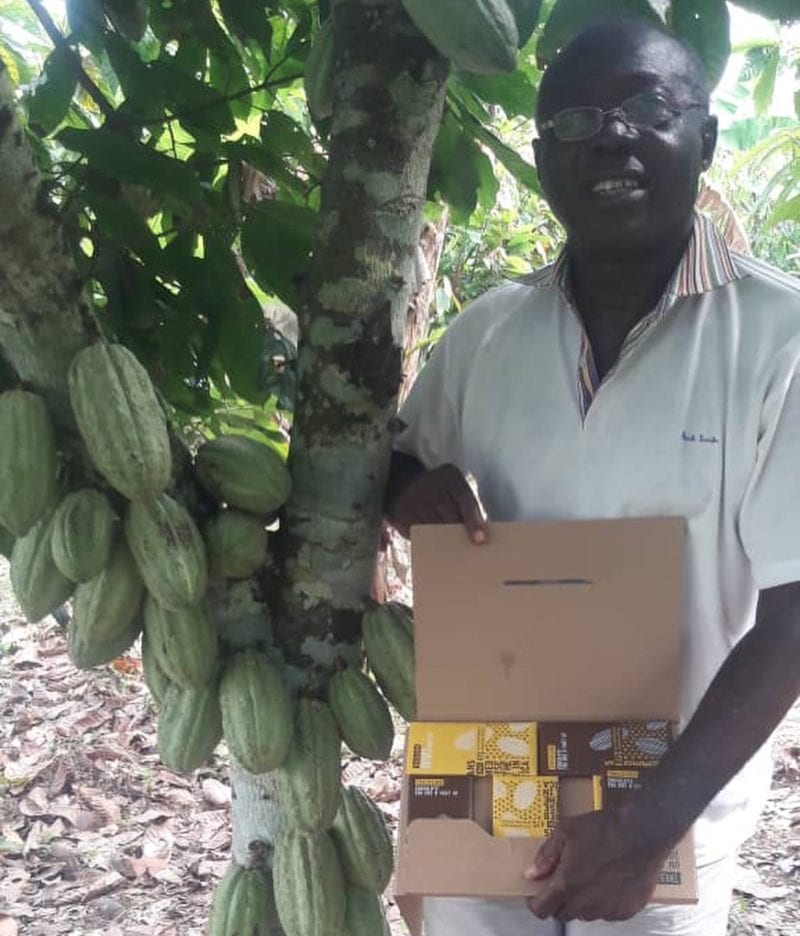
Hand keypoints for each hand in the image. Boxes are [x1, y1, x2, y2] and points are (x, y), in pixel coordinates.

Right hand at [387, 462, 486, 543]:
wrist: (404, 484)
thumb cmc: (441, 492)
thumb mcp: (457, 489)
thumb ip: (469, 507)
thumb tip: (481, 537)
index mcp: (450, 477)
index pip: (465, 499)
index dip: (473, 521)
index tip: (480, 540)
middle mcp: (430, 485)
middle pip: (449, 516)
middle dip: (459, 534)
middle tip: (468, 549)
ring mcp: (413, 499)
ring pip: (434, 527)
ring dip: (444, 540)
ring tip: (452, 548)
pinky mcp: (401, 514)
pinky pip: (418, 533)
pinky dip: (428, 541)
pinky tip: (434, 544)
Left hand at [524, 806, 675, 922]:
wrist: (644, 832)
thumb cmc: (605, 828)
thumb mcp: (567, 830)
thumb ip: (546, 854)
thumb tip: (531, 873)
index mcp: (568, 884)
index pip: (542, 910)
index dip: (535, 903)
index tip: (536, 893)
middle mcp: (586, 903)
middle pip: (563, 914)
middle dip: (558, 900)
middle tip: (563, 879)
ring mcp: (608, 909)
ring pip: (586, 914)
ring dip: (581, 901)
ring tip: (588, 877)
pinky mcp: (628, 910)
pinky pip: (608, 913)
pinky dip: (603, 902)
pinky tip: (608, 881)